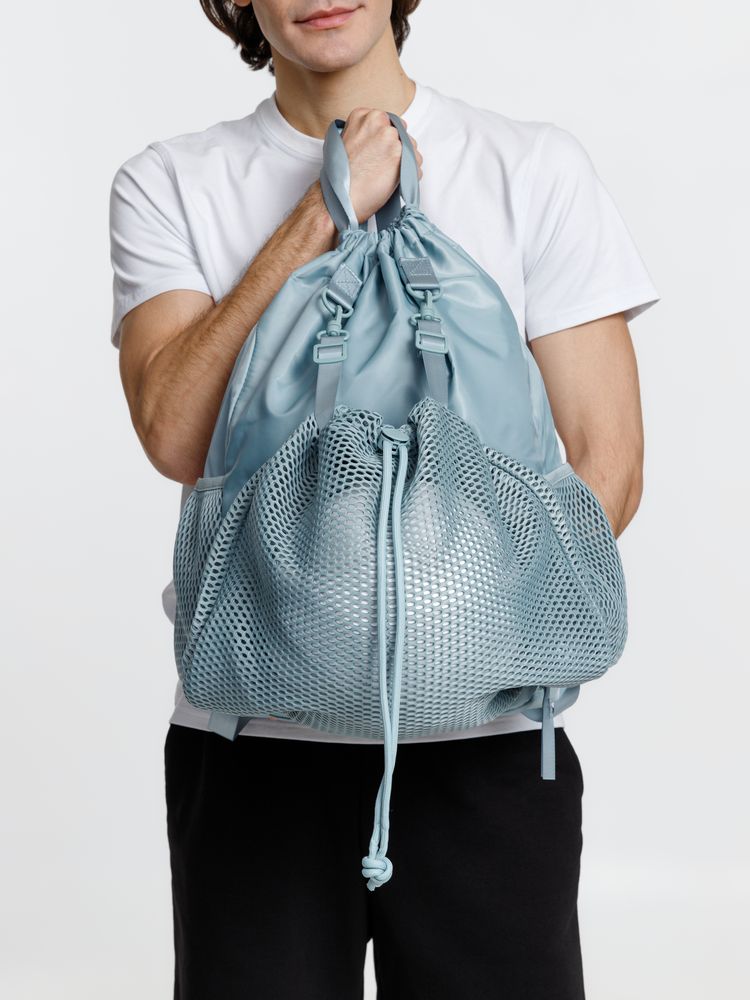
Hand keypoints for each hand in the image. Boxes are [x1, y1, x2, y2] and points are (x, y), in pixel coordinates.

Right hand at [340, 108, 422, 223]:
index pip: (387, 122)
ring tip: (384, 175)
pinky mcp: (402, 156)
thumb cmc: (342, 177)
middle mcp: (379, 122)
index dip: (385, 140)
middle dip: (396, 149)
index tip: (378, 151)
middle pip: (401, 133)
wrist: (342, 198)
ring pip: (411, 149)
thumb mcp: (345, 141)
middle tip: (381, 165)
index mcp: (363, 115)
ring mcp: (392, 138)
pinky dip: (409, 176)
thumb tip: (381, 137)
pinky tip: (392, 182)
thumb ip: (365, 133)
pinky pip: (416, 165)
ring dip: (404, 163)